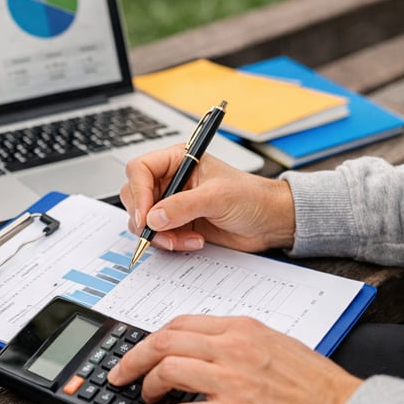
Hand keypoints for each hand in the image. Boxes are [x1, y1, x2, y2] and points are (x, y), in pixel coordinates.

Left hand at [108, 315, 361, 403]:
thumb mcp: (273, 341)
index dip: (150, 338)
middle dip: (134, 358)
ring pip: (168, 371)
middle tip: (121, 373)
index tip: (137, 350)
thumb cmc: (313, 381)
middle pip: (164, 342)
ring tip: (148, 398)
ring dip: (149, 386)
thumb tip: (200, 346)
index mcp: (241, 329)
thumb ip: (236, 340)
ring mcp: (233, 382)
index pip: (180, 324)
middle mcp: (233, 349)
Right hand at [120, 147, 295, 252]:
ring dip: (160, 235)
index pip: (140, 170)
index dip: (138, 192)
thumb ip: (183, 206)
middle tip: (160, 232)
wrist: (269, 222)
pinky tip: (193, 241)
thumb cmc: (251, 197)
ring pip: (143, 220)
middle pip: (134, 196)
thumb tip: (153, 218)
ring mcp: (171, 204)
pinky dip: (170, 243)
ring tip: (186, 239)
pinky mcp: (176, 224)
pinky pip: (157, 235)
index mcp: (178, 160)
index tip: (146, 216)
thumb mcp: (217, 197)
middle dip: (146, 219)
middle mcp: (170, 180)